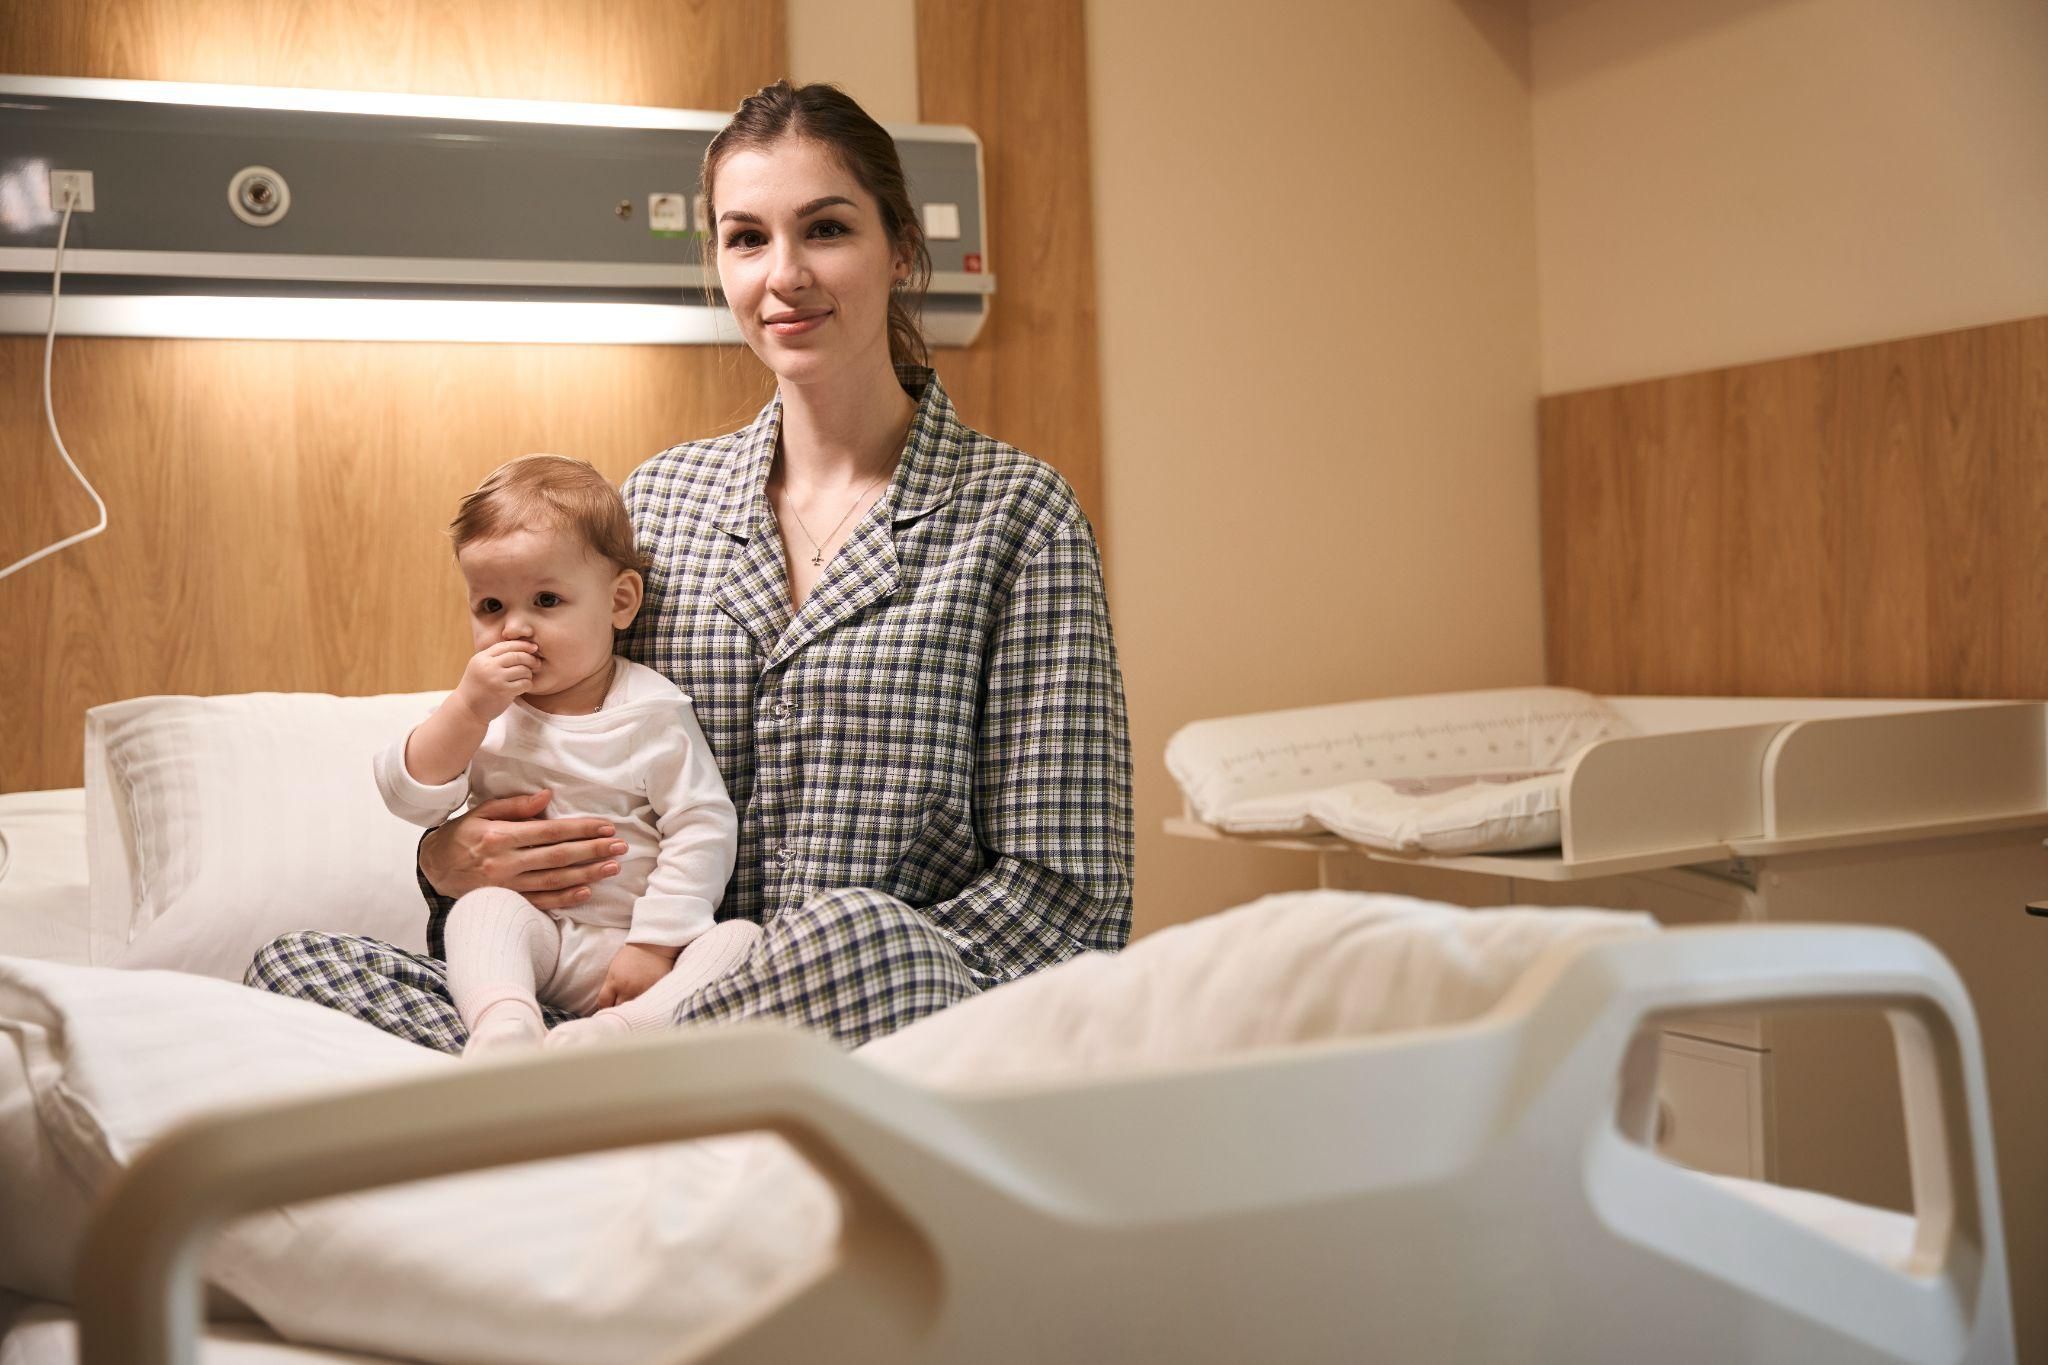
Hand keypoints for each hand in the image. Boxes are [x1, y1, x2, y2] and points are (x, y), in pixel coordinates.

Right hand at [420, 791, 627, 910]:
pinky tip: (587, 892)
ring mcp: (507, 885)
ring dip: (587, 874)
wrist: (434, 869)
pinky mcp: (507, 901)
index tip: (606, 826)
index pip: (550, 831)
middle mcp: (505, 862)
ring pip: (555, 880)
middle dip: (593, 850)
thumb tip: (548, 796)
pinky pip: (541, 902)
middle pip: (558, 856)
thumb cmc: (462, 836)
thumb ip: (516, 806)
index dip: (581, 829)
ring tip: (613, 867)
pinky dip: (565, 898)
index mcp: (501, 836)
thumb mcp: (482, 812)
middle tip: (620, 846)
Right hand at [455, 640, 537, 722]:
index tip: (533, 648)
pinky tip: (524, 687)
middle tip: (537, 663)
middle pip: (517, 656)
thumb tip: (519, 645)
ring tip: (526, 677)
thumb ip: (494, 657)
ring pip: (523, 669)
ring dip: (529, 673)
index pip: (506, 645)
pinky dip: (527, 684)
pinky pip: (524, 683)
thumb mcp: (480, 667)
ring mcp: (496, 679)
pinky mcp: (503, 691)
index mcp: (481, 658)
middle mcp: (488, 666)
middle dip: (530, 658)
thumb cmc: (477, 688)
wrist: (467, 710)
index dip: (522, 645)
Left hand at [597, 941, 681, 1009]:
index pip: (604, 1003)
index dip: (603, 1009)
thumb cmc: (632, 956)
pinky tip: (646, 1007)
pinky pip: (648, 1005)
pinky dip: (646, 1008)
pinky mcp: (656, 991)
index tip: (606, 1010)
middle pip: (618, 1010)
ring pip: (634, 1011)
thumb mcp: (614, 969)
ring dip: (632, 1012)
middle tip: (619, 1013)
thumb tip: (607, 1005)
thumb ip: (610, 987)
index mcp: (615, 982)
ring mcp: (643, 991)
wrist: (653, 945)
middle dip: (617, 1011)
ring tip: (632, 1013)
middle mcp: (628, 988)